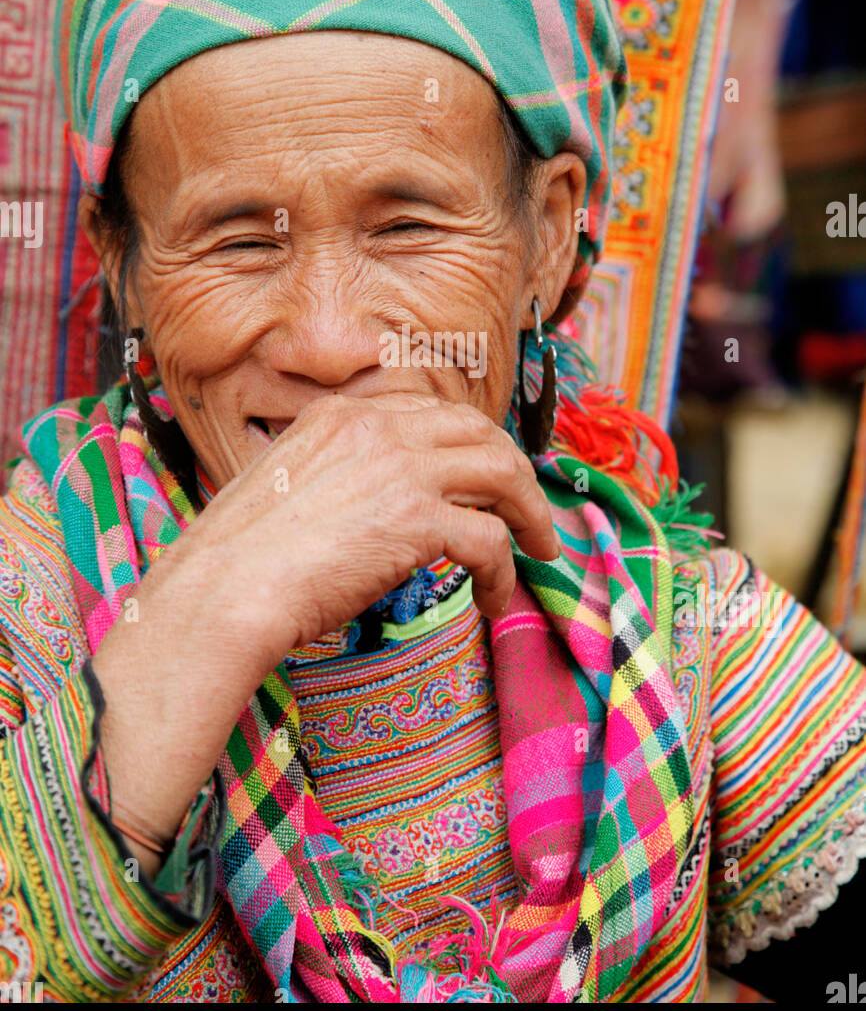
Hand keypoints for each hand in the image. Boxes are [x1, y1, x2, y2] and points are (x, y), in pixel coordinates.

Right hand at [91, 393, 558, 866]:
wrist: (220, 593)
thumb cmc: (238, 559)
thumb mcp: (286, 485)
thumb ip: (336, 474)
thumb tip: (375, 506)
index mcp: (342, 413)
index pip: (432, 411)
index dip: (471, 442)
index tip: (488, 476)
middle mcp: (376, 427)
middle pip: (480, 431)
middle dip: (515, 471)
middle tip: (529, 513)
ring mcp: (401, 468)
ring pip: (503, 472)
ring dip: (529, 513)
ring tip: (538, 549)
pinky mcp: (417, 520)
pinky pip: (490, 540)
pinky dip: (504, 572)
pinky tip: (494, 599)